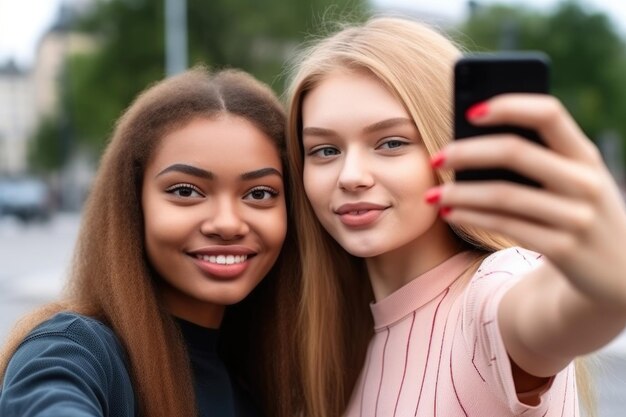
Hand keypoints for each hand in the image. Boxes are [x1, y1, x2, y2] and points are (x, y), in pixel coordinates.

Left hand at [428, 93, 625, 307]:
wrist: (621, 271)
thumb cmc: (580, 211)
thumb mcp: (573, 180)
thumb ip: (539, 158)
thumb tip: (470, 139)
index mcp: (586, 154)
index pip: (548, 113)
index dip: (508, 106)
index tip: (470, 111)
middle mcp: (585, 181)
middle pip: (515, 152)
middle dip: (467, 152)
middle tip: (436, 158)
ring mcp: (576, 217)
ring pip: (503, 195)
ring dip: (460, 193)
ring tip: (433, 195)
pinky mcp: (563, 249)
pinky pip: (505, 226)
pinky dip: (471, 217)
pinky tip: (449, 213)